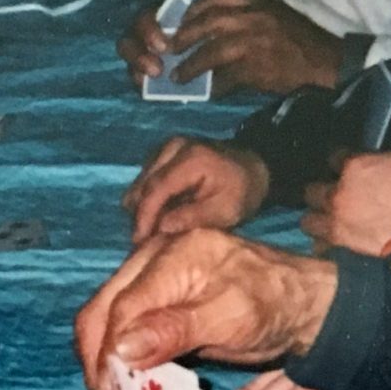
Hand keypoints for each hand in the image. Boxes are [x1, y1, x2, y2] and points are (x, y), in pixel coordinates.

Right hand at [75, 228, 339, 389]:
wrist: (300, 301)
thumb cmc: (273, 308)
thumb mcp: (231, 320)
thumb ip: (175, 330)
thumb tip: (121, 348)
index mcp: (171, 255)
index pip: (122, 307)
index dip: (108, 353)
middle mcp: (152, 257)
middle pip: (103, 306)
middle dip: (96, 354)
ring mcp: (151, 272)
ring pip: (105, 312)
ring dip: (103, 353)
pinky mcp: (156, 290)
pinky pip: (122, 318)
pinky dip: (118, 348)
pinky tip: (126, 374)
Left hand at [122, 0, 343, 95]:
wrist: (326, 63)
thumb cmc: (302, 40)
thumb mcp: (275, 13)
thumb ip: (248, 13)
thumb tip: (215, 22)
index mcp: (257, 1)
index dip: (193, 9)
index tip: (181, 20)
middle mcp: (253, 17)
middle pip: (206, 22)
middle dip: (184, 36)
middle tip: (171, 47)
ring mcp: (253, 41)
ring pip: (211, 51)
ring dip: (191, 65)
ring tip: (178, 75)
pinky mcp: (256, 67)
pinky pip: (226, 78)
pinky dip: (213, 86)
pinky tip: (206, 92)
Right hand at [124, 136, 271, 242]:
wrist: (251, 166)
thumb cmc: (242, 191)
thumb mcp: (226, 210)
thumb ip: (193, 217)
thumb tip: (161, 227)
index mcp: (191, 159)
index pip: (156, 188)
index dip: (144, 217)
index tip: (139, 241)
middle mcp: (173, 148)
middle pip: (142, 186)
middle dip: (142, 215)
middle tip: (149, 241)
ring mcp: (165, 148)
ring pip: (140, 184)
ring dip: (144, 208)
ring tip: (158, 228)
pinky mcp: (162, 154)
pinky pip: (144, 180)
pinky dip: (149, 199)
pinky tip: (163, 212)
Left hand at [299, 152, 390, 255]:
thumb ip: (382, 162)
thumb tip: (379, 165)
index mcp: (355, 166)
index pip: (332, 157)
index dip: (341, 165)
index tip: (348, 171)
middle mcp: (337, 193)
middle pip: (311, 191)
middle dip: (323, 194)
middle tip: (337, 199)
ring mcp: (336, 223)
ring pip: (308, 220)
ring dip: (320, 220)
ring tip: (334, 225)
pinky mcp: (341, 249)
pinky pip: (320, 246)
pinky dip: (327, 245)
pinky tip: (338, 245)